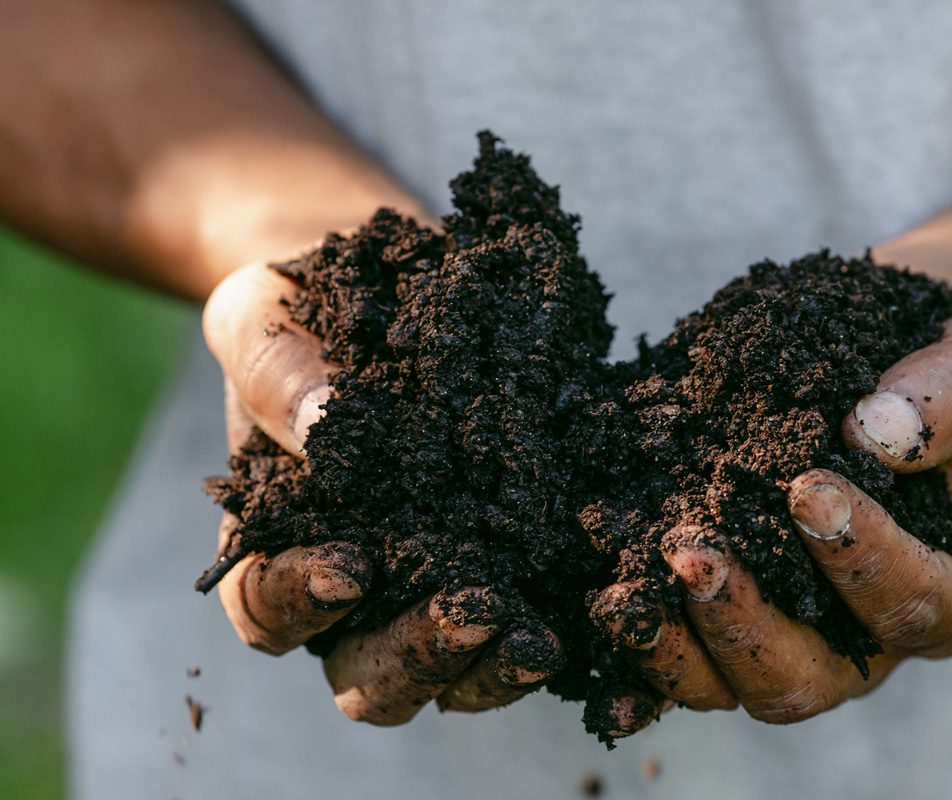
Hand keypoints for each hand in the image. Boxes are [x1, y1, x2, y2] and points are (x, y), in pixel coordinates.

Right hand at [203, 262, 562, 722]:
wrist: (385, 284)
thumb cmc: (303, 308)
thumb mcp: (266, 317)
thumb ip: (274, 371)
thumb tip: (324, 424)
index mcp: (277, 540)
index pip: (265, 604)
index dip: (300, 599)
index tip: (352, 566)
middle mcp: (352, 586)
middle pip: (363, 672)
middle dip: (413, 657)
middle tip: (471, 613)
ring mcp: (427, 584)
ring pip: (445, 679)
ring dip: (486, 671)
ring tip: (534, 637)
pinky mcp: (501, 567)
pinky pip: (514, 634)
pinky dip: (539, 639)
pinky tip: (582, 613)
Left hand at [594, 304, 951, 726]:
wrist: (885, 352)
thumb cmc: (949, 366)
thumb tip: (880, 433)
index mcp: (947, 586)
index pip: (913, 603)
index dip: (862, 559)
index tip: (808, 491)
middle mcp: (860, 634)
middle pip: (806, 677)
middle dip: (745, 624)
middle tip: (694, 555)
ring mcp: (786, 630)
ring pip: (728, 682)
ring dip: (673, 645)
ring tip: (621, 595)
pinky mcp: (720, 611)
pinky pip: (674, 658)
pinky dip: (635, 656)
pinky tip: (600, 623)